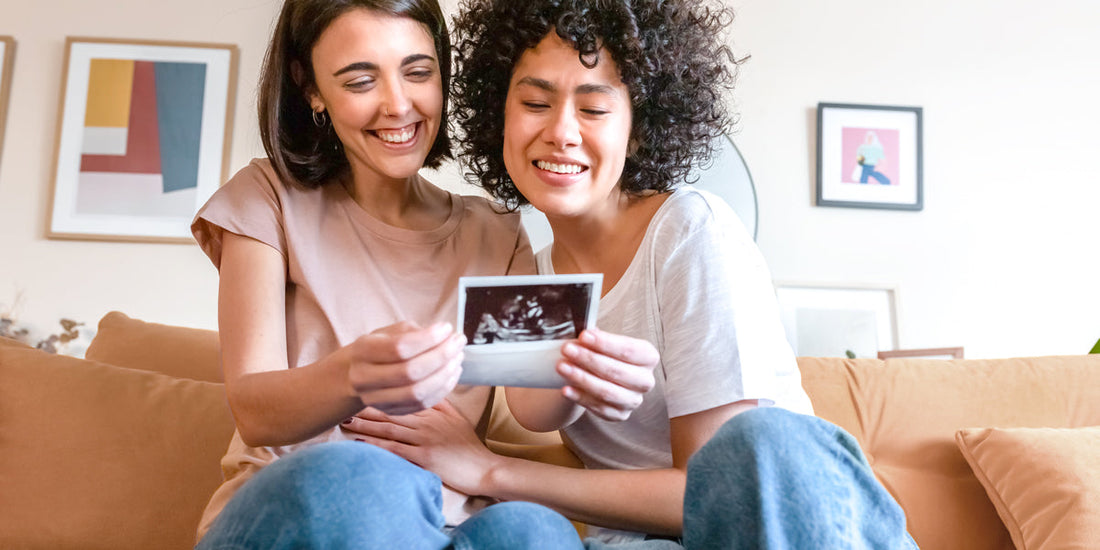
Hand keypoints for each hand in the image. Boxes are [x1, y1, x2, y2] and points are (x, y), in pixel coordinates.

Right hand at [342, 321, 464, 415]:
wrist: (355, 375)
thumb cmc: (379, 348)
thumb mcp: (389, 332)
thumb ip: (414, 332)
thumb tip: (445, 336)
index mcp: (363, 351)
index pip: (400, 347)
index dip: (429, 339)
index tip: (447, 328)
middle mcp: (365, 378)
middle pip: (411, 372)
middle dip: (441, 356)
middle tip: (458, 342)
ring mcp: (377, 399)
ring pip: (418, 392)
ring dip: (445, 374)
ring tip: (458, 357)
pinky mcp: (391, 411)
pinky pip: (422, 404)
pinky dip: (443, 389)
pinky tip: (453, 373)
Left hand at [342, 401, 495, 494]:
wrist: (483, 468)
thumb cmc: (469, 445)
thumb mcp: (456, 417)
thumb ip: (439, 402)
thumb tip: (422, 387)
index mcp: (432, 411)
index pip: (402, 397)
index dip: (380, 392)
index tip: (361, 387)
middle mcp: (426, 422)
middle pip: (390, 412)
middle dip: (365, 407)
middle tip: (343, 401)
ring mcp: (424, 439)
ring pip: (390, 428)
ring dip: (366, 424)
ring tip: (346, 419)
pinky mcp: (424, 457)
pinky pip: (396, 449)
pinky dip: (377, 444)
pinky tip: (360, 441)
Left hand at [557, 328, 657, 420]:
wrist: (600, 378)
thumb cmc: (605, 355)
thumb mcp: (604, 342)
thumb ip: (596, 338)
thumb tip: (584, 336)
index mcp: (648, 356)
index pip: (629, 350)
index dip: (605, 343)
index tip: (584, 336)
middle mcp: (645, 380)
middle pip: (617, 371)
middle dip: (589, 359)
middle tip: (568, 349)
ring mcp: (633, 400)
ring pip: (607, 392)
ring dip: (582, 378)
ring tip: (562, 367)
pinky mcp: (620, 415)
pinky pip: (598, 407)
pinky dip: (580, 397)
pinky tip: (566, 389)